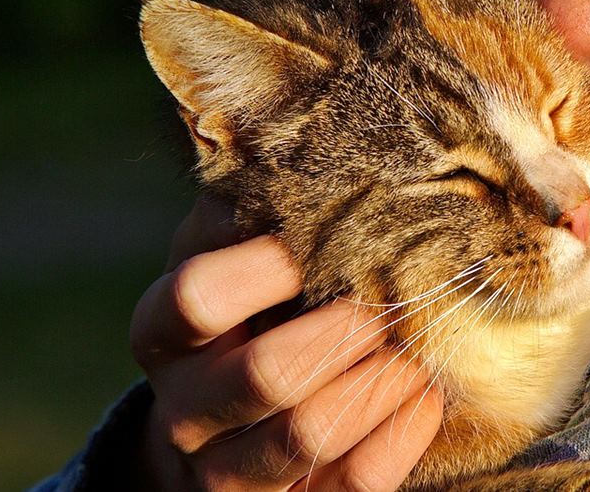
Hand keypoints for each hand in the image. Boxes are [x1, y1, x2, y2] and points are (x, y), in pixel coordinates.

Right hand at [130, 197, 442, 490]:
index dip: (266, 267)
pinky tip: (426, 395)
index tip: (327, 239)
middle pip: (266, 373)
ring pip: (309, 436)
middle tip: (391, 297)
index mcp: (163, 331)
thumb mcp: (230, 257)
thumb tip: (313, 133)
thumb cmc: (245, 310)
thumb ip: (258, 210)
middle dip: (346, 330)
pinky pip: (350, 484)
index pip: (196, 298)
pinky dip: (400, 436)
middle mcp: (184, 406)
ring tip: (421, 344)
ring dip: (381, 382)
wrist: (219, 424)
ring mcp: (228, 468)